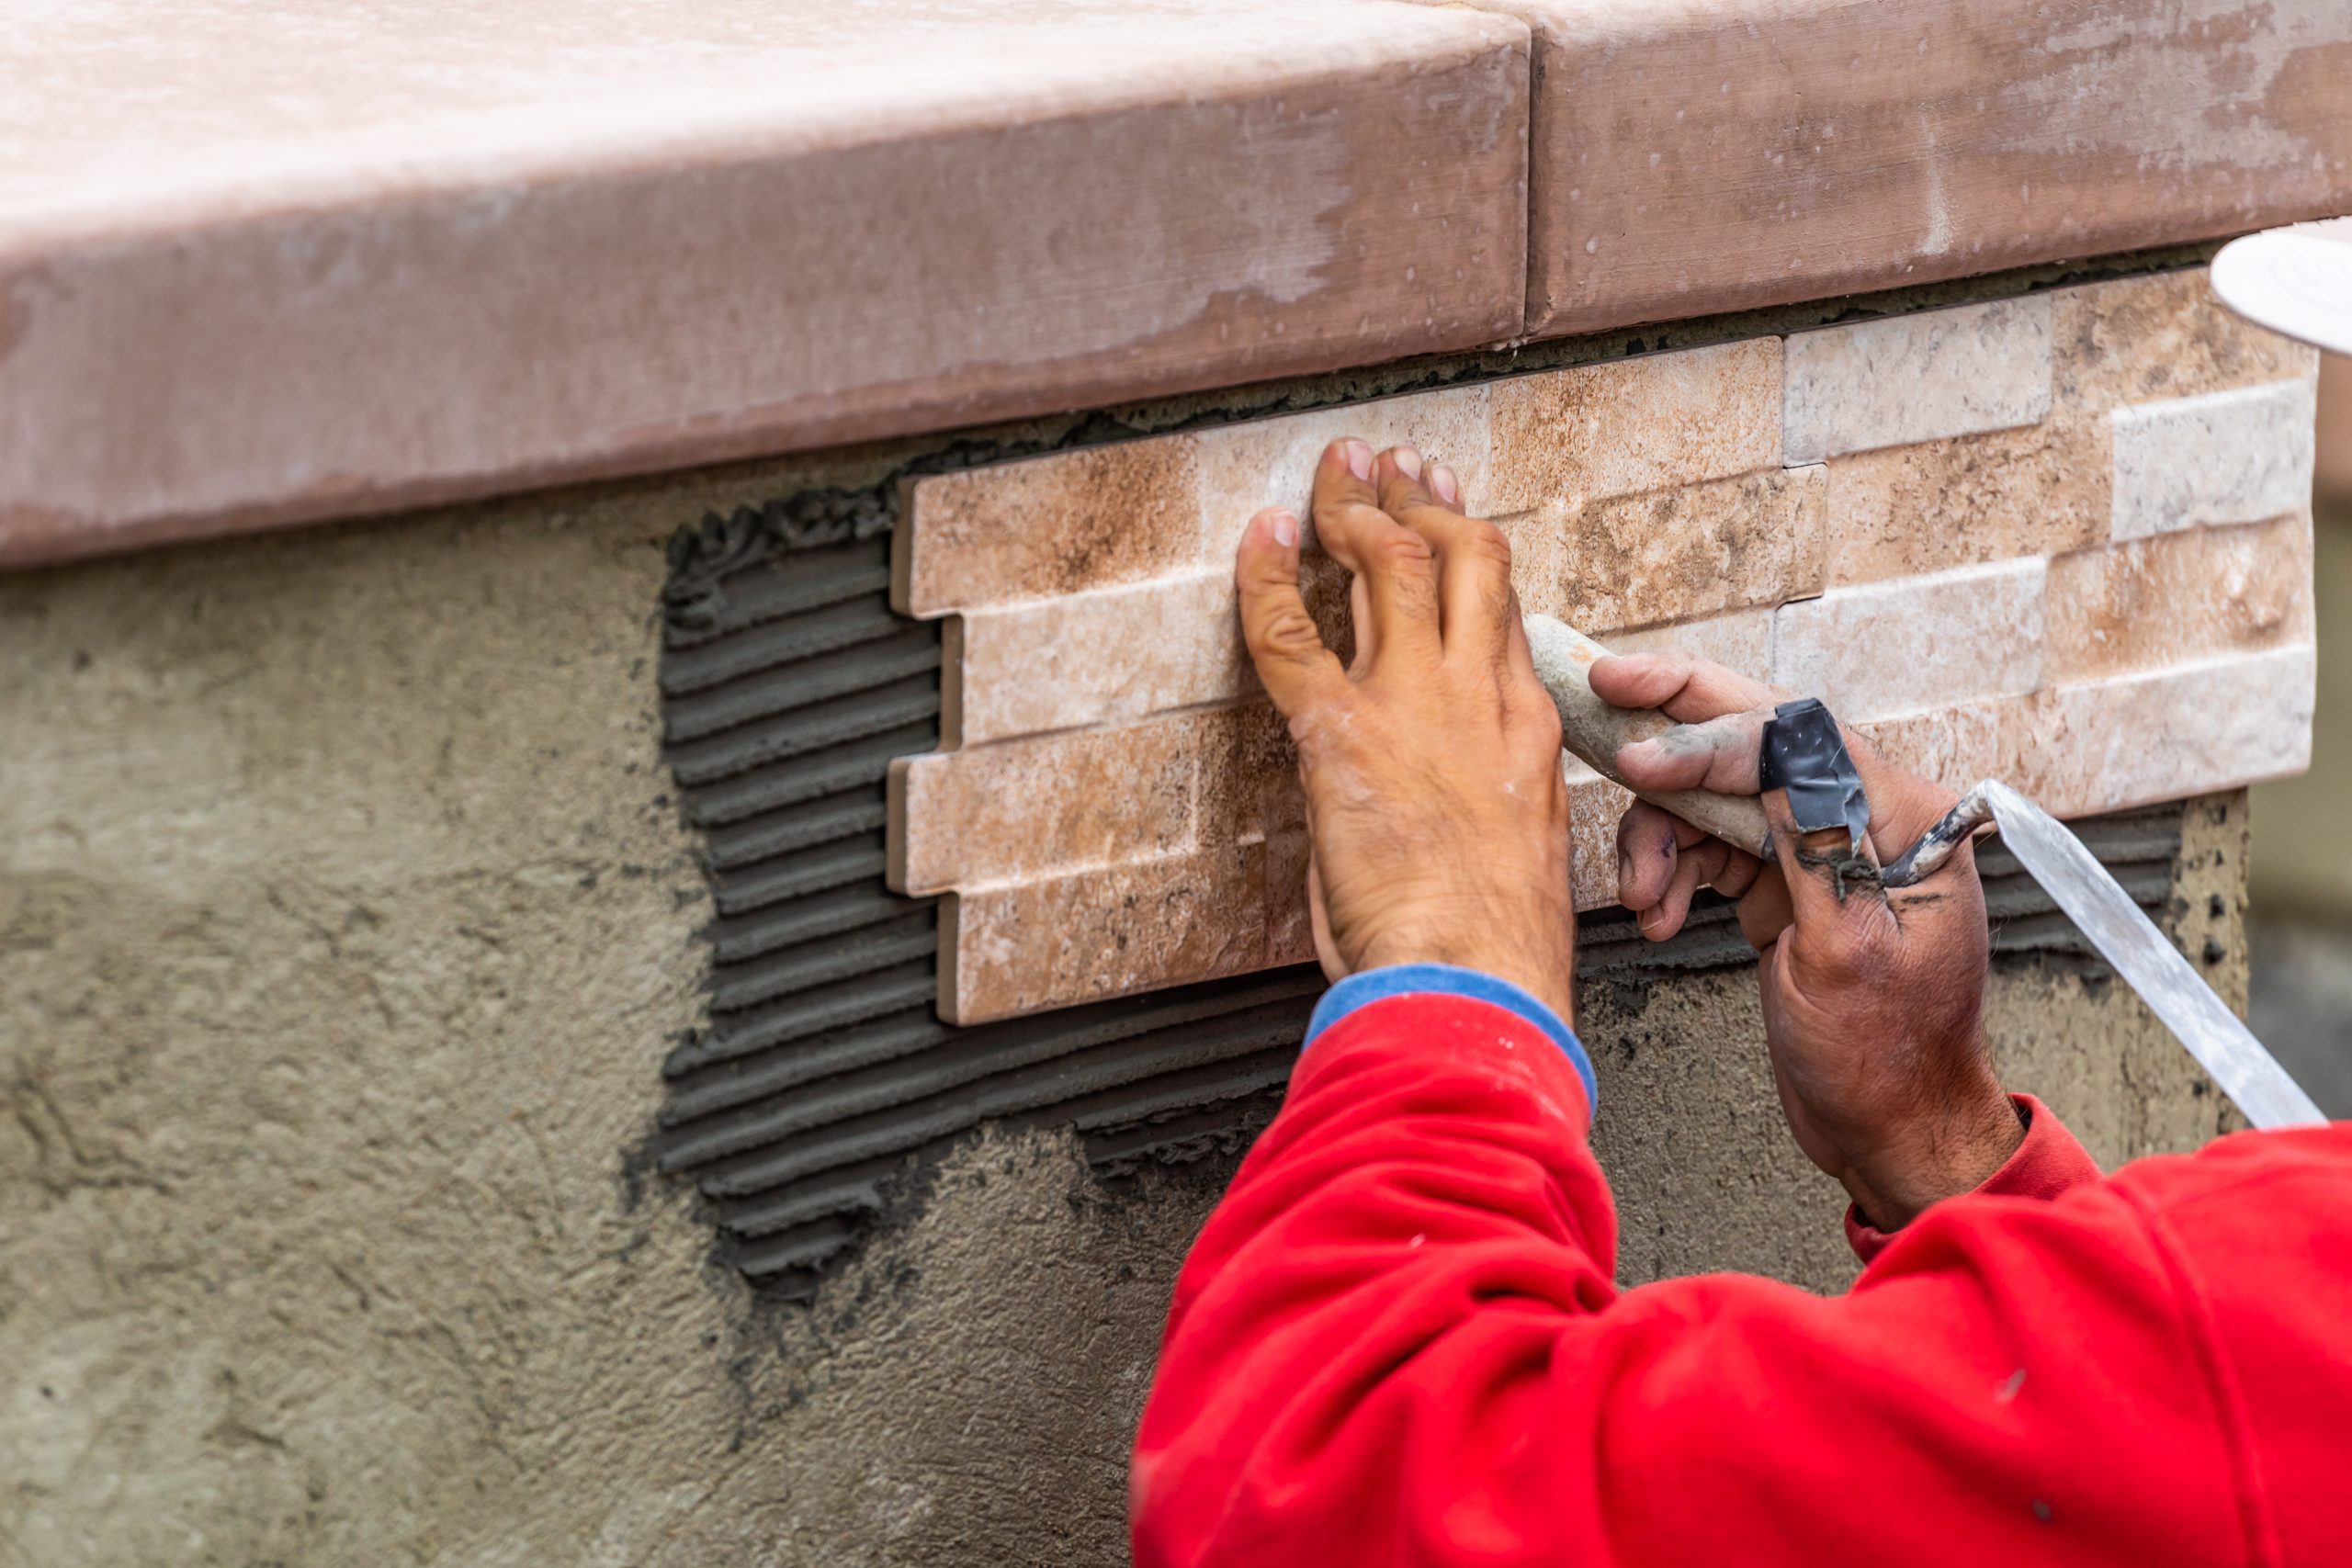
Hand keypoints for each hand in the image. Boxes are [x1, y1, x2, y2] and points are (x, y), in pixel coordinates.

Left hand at [1235, 439, 1576, 1027]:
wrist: (1477, 978)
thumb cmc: (1494, 947)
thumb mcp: (1513, 856)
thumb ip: (1473, 804)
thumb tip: (1427, 805)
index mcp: (1526, 727)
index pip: (1499, 608)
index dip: (1469, 549)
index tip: (1450, 514)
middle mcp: (1480, 695)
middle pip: (1461, 560)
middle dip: (1421, 502)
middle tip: (1392, 468)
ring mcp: (1414, 704)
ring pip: (1394, 566)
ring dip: (1358, 510)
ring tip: (1336, 473)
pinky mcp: (1341, 732)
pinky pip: (1290, 632)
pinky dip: (1267, 577)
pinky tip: (1261, 534)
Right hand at [1591, 652, 2022, 1229]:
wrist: (1890, 1129)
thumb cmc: (1885, 1057)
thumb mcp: (1846, 950)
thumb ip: (1813, 841)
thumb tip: (1779, 744)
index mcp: (1907, 821)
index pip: (1800, 738)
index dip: (1711, 734)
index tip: (1639, 755)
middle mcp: (1867, 817)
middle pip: (1760, 736)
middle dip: (1678, 723)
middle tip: (1605, 690)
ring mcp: (1822, 846)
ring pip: (1719, 794)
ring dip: (1664, 835)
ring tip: (1642, 899)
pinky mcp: (1787, 879)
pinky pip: (1711, 842)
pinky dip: (1673, 869)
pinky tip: (1658, 912)